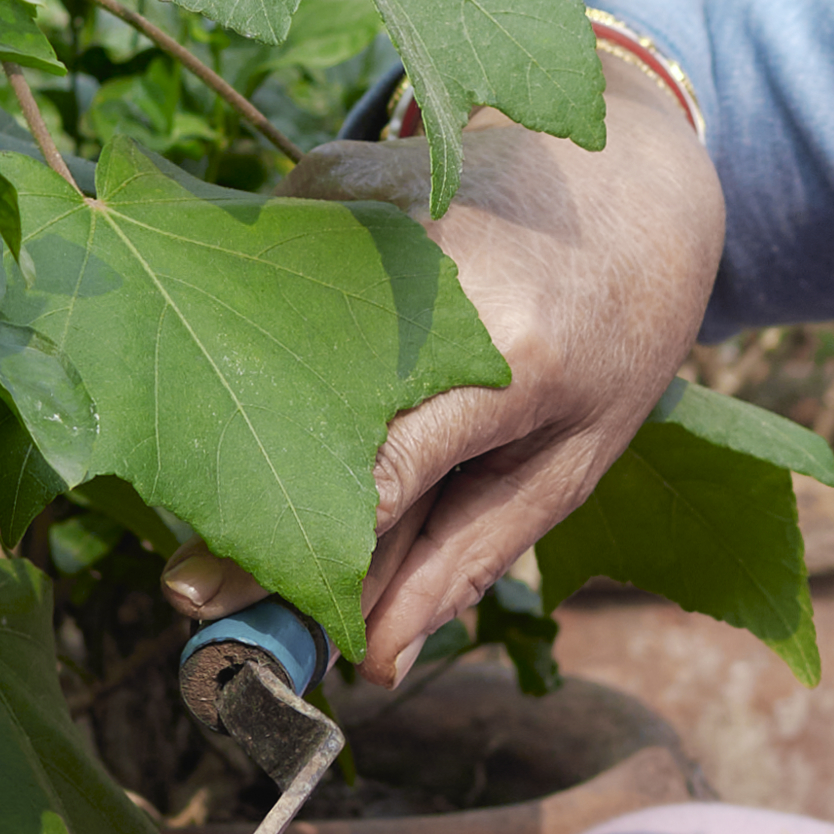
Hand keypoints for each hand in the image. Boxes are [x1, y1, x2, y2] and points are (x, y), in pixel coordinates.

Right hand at [224, 44, 721, 680]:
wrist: (629, 173)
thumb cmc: (613, 336)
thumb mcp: (570, 462)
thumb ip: (467, 559)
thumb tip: (373, 660)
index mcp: (509, 353)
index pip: (376, 474)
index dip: (295, 551)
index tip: (220, 608)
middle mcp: (425, 273)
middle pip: (296, 415)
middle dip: (247, 500)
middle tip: (204, 574)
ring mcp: (364, 211)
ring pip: (259, 349)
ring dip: (250, 417)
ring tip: (275, 450)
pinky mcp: (322, 177)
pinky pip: (262, 287)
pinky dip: (272, 339)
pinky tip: (323, 344)